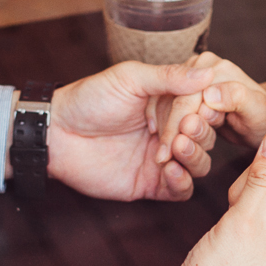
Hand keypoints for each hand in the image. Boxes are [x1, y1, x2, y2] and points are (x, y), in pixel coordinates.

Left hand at [43, 61, 220, 201]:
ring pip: (199, 164)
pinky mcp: (151, 184)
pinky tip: (170, 170)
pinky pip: (181, 190)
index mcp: (169, 103)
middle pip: (205, 137)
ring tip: (177, 147)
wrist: (57, 134)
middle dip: (201, 134)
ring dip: (195, 156)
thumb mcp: (130, 79)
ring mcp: (162, 158)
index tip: (203, 108)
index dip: (208, 109)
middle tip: (186, 128)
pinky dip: (182, 182)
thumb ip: (169, 77)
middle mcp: (170, 130)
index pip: (203, 107)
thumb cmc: (90, 99)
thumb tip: (208, 74)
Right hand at [165, 56, 265, 149]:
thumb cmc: (263, 117)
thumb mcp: (256, 110)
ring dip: (163, 131)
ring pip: (167, 105)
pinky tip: (163, 146)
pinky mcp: (185, 89)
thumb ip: (237, 98)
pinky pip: (167, 107)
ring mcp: (190, 77)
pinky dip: (163, 126)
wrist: (262, 118)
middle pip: (174, 101)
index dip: (176, 126)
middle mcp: (200, 67)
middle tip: (161, 159)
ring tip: (162, 157)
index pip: (187, 98)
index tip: (167, 153)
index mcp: (216, 68)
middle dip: (168, 131)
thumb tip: (210, 94)